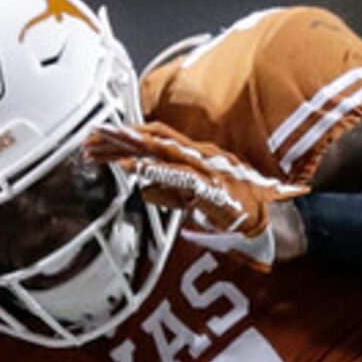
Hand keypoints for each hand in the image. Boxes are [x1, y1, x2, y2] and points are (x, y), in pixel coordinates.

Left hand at [86, 121, 305, 264]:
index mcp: (194, 157)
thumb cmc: (237, 211)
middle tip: (89, 139)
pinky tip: (137, 170)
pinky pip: (180, 177)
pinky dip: (157, 172)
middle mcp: (198, 156)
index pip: (153, 141)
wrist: (272, 222)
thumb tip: (145, 189)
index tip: (97, 140)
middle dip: (119, 139)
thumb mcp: (195, 201)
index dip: (125, 138)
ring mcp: (206, 169)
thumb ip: (171, 193)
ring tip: (104, 148)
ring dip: (132, 150)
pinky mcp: (212, 187)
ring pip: (163, 153)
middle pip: (152, 141)